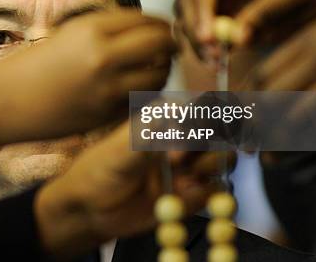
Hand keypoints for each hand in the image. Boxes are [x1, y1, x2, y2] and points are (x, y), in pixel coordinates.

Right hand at [0, 9, 176, 148]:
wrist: (3, 102)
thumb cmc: (32, 67)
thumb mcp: (68, 35)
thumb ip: (106, 30)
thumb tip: (146, 30)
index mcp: (90, 29)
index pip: (145, 19)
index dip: (160, 24)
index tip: (164, 28)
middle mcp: (102, 55)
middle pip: (159, 42)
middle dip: (170, 43)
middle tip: (172, 46)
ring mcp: (106, 88)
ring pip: (158, 75)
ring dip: (163, 70)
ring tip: (158, 68)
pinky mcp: (105, 115)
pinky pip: (143, 100)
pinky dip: (148, 93)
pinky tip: (142, 89)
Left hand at [35, 122, 234, 259]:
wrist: (92, 209)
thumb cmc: (100, 171)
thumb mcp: (119, 151)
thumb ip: (147, 136)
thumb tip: (171, 112)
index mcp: (165, 118)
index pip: (200, 107)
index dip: (207, 115)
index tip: (198, 129)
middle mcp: (182, 139)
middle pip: (219, 131)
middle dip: (209, 142)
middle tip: (178, 160)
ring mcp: (189, 167)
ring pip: (223, 159)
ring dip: (210, 167)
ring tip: (183, 180)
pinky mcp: (192, 194)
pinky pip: (217, 192)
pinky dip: (208, 195)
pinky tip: (181, 198)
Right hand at [174, 0, 315, 58]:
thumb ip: (264, 15)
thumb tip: (236, 39)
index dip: (203, 13)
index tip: (209, 39)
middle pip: (190, 1)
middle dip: (196, 29)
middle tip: (213, 56)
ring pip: (191, 17)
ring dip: (198, 41)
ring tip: (216, 63)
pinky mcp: (226, 12)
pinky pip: (206, 30)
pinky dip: (208, 46)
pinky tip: (219, 61)